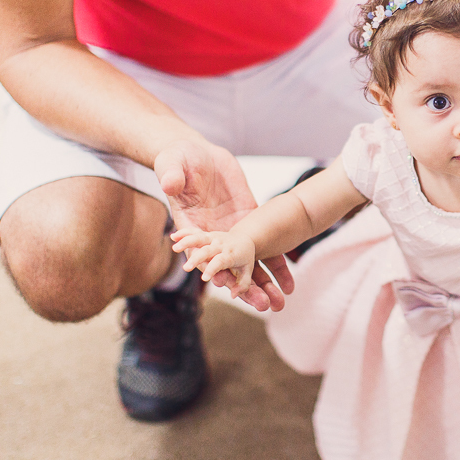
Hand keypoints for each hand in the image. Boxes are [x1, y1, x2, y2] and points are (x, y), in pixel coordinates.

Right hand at [154, 139, 293, 309]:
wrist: (197, 154)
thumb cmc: (178, 159)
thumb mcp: (172, 164)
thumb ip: (171, 176)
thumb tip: (169, 184)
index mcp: (192, 227)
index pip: (203, 254)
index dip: (214, 270)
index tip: (226, 285)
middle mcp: (214, 235)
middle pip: (230, 267)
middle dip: (246, 287)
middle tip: (263, 304)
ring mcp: (233, 230)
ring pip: (250, 262)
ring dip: (264, 283)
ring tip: (280, 302)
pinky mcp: (249, 220)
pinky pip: (265, 244)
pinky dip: (276, 263)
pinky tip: (290, 281)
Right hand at [171, 229, 260, 298]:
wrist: (245, 239)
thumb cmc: (244, 259)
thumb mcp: (247, 272)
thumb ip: (243, 285)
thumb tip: (234, 295)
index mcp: (231, 255)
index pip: (221, 261)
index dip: (212, 269)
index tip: (204, 279)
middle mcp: (221, 245)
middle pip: (207, 251)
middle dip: (196, 259)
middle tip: (185, 268)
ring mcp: (213, 238)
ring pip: (199, 238)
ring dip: (187, 242)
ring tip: (175, 249)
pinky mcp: (207, 235)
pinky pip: (195, 232)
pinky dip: (184, 233)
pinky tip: (172, 236)